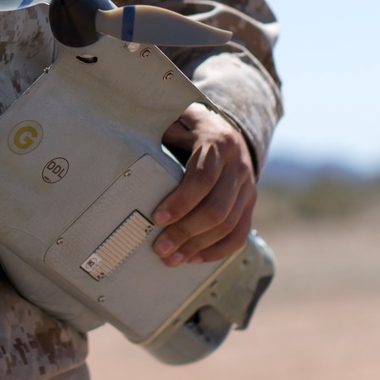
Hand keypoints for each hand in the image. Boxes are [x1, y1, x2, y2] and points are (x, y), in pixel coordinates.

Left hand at [151, 104, 255, 266]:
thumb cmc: (192, 128)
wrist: (229, 131)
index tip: (157, 218)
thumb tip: (130, 144)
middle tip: (160, 247)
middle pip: (216, 208)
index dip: (180, 202)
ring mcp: (247, 187)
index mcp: (218, 143)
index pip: (202, 179)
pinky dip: (217, 250)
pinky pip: (239, 234)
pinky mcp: (249, 203)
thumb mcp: (179, 121)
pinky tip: (194, 259)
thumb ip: (162, 131)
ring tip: (172, 258)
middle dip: (186, 231)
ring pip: (228, 225)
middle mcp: (238, 166)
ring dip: (198, 246)